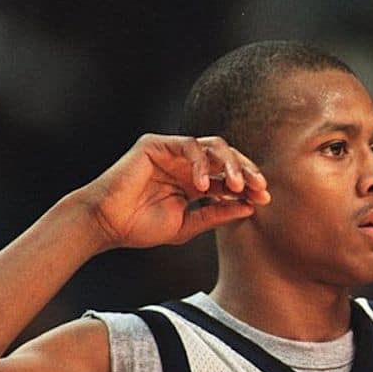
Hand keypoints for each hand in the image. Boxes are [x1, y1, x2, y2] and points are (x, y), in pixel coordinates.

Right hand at [75, 134, 270, 249]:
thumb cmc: (140, 227)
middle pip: (228, 158)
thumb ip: (217, 214)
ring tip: (237, 185)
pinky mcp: (156, 144)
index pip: (229, 178)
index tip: (265, 200)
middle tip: (259, 188)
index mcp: (194, 182)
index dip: (249, 186)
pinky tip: (203, 185)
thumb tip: (250, 208)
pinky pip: (188, 145)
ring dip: (231, 164)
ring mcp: (172, 152)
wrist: (107, 225)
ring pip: (214, 146)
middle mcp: (186, 164)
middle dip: (247, 171)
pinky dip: (201, 163)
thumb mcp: (188, 224)